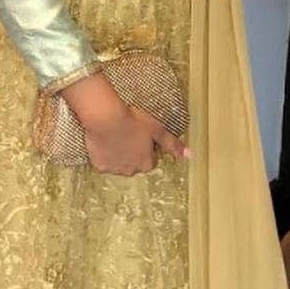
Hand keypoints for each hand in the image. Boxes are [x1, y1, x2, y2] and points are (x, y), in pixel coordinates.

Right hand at [59, 72, 190, 175]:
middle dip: (132, 153)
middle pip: (134, 164)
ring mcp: (114, 169)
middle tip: (128, 135)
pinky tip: (105, 142)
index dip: (147, 148)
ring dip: (118, 155)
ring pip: (118, 164)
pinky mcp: (99, 166)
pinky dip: (104, 155)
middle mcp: (131, 171)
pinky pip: (103, 162)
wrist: (106, 117)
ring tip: (116, 137)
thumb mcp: (157, 130)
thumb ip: (172, 144)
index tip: (142, 136)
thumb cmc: (133, 121)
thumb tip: (190, 155)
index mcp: (146, 164)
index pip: (150, 160)